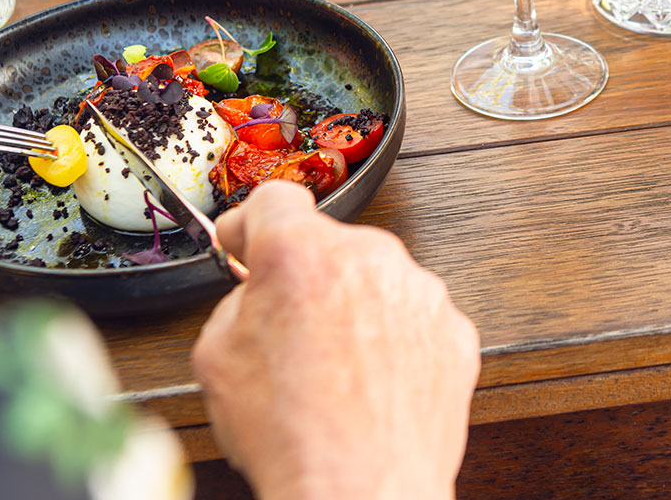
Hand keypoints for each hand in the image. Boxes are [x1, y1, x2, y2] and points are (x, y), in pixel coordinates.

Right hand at [193, 182, 479, 499]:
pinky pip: (414, 319)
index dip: (255, 225)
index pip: (275, 200)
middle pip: (331, 246)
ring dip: (356, 312)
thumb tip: (256, 293)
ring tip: (336, 374)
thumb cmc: (294, 437)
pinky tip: (372, 386)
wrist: (362, 492)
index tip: (251, 242)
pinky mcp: (454, 329)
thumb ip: (237, 301)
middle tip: (292, 335)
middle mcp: (369, 259)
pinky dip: (396, 343)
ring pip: (376, 282)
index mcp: (301, 254)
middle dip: (309, 280)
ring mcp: (420, 292)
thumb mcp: (216, 357)